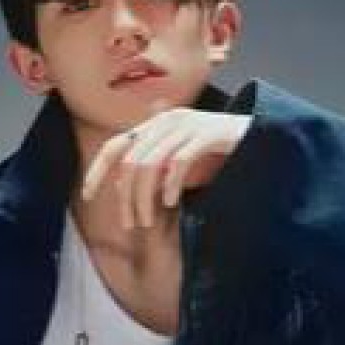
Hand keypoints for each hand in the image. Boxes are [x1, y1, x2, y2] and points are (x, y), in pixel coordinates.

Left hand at [81, 107, 252, 228]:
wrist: (257, 135)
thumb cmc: (213, 152)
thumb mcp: (176, 161)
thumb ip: (151, 169)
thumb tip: (122, 187)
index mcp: (154, 125)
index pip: (114, 145)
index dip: (98, 170)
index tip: (88, 195)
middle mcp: (166, 121)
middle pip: (130, 162)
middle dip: (125, 198)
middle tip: (131, 224)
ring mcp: (187, 125)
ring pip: (149, 164)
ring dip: (144, 198)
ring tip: (147, 220)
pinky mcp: (207, 134)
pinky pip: (178, 162)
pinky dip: (170, 186)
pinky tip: (171, 202)